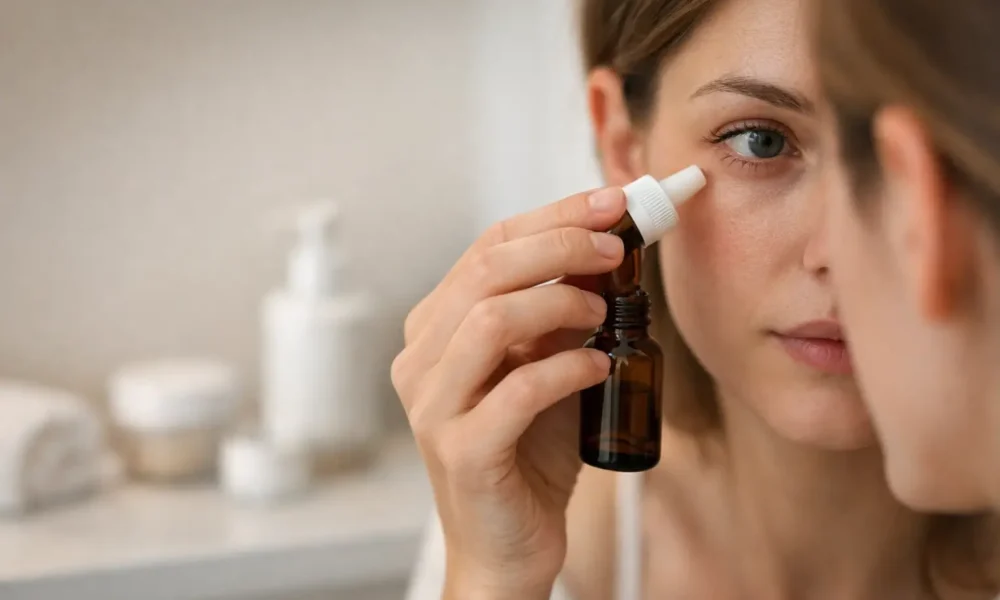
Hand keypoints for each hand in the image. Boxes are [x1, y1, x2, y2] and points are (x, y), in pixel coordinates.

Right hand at [392, 187, 626, 597]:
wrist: (506, 547)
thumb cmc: (527, 453)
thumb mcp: (544, 366)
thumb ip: (560, 314)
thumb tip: (610, 250)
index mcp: (435, 329)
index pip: (487, 247)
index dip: (552, 216)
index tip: (611, 204)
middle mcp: (421, 360)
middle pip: (485, 271)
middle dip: (560, 245)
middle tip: (615, 248)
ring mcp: (432, 407)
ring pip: (491, 320)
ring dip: (561, 303)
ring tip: (604, 314)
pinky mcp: (461, 451)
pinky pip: (518, 390)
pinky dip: (569, 368)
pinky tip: (599, 368)